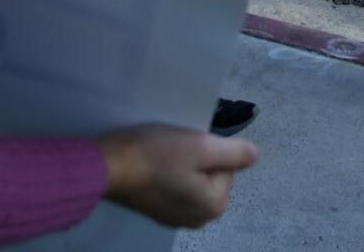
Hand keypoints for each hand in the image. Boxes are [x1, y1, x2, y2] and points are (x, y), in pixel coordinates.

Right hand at [98, 125, 257, 228]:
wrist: (109, 168)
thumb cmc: (156, 155)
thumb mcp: (200, 146)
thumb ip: (234, 152)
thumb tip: (255, 155)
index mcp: (214, 205)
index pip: (226, 166)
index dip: (209, 149)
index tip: (187, 145)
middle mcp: (199, 219)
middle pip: (210, 175)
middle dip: (196, 158)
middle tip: (174, 148)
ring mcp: (176, 218)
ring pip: (192, 180)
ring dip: (181, 165)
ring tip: (161, 155)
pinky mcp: (157, 212)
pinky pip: (174, 187)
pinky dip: (167, 175)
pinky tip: (152, 166)